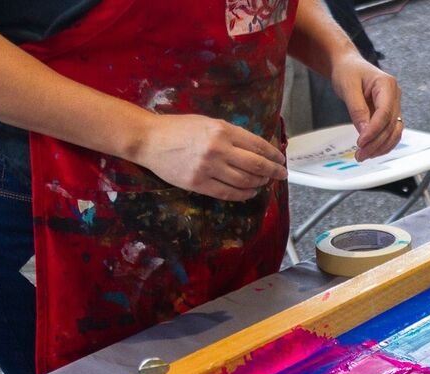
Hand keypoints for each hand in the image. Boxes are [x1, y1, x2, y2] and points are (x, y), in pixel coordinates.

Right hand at [133, 113, 286, 200]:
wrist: (149, 139)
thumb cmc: (178, 128)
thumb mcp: (209, 123)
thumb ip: (232, 134)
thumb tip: (257, 148)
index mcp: (222, 130)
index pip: (258, 145)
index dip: (273, 155)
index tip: (281, 160)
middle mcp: (218, 149)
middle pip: (256, 165)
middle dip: (273, 172)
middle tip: (281, 175)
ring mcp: (208, 168)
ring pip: (245, 181)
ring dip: (259, 184)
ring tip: (264, 183)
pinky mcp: (198, 184)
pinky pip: (228, 193)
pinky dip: (243, 195)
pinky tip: (249, 193)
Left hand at [329, 55, 402, 160]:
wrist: (348, 66)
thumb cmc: (348, 71)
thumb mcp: (348, 87)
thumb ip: (357, 109)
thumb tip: (364, 131)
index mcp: (387, 85)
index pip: (385, 113)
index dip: (374, 130)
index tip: (361, 142)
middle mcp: (395, 96)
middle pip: (390, 125)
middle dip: (376, 143)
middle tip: (360, 155)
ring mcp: (394, 106)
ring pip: (394, 132)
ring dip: (381, 147)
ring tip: (363, 156)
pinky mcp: (389, 114)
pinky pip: (390, 132)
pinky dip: (382, 144)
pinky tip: (371, 151)